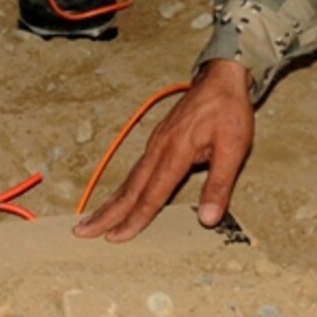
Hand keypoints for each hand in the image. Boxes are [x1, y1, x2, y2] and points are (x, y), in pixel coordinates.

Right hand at [75, 59, 254, 241]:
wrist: (222, 78)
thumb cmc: (229, 111)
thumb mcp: (233, 148)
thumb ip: (219, 185)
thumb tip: (208, 219)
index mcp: (176, 151)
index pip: (152, 194)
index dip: (134, 219)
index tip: (115, 238)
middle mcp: (159, 147)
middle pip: (130, 188)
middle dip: (107, 213)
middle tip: (83, 232)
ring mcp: (156, 142)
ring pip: (131, 178)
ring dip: (112, 201)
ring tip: (94, 219)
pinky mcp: (159, 139)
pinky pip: (138, 168)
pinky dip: (125, 187)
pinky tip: (122, 195)